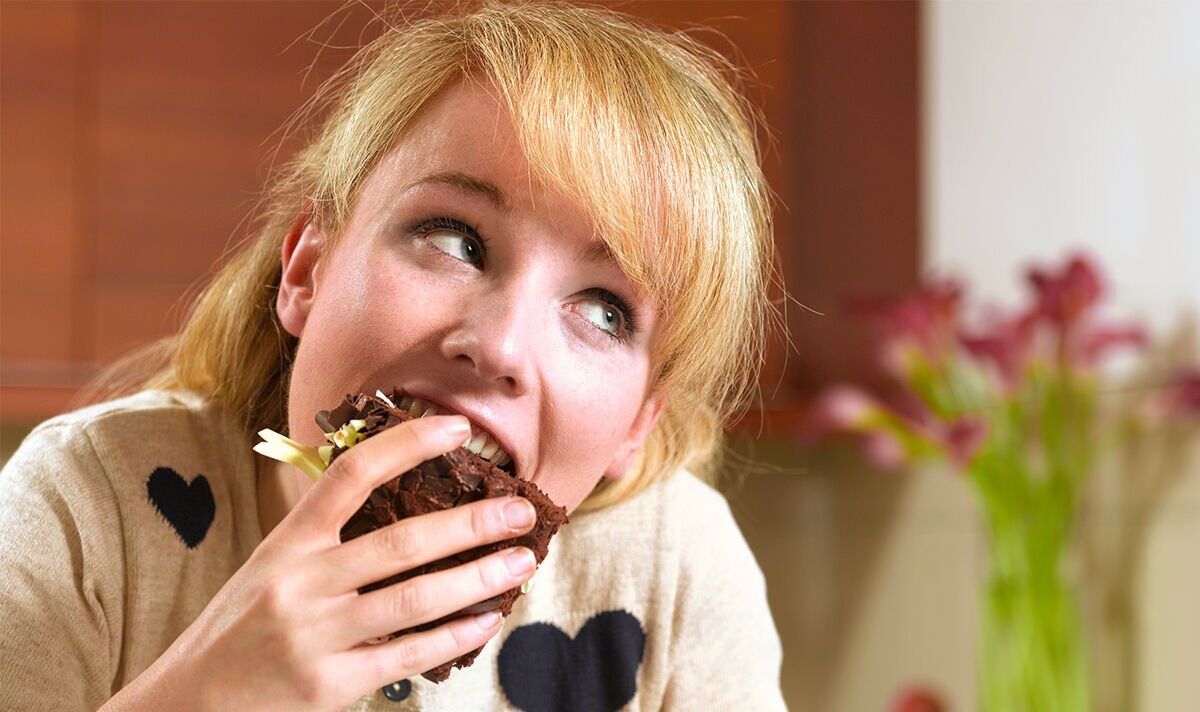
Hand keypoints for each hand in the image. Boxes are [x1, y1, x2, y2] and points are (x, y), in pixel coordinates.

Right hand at [108, 414, 536, 710]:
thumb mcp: (270, 569)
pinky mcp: (329, 685)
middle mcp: (300, 582)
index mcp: (287, 542)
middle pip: (402, 540)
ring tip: (521, 562)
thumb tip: (409, 510)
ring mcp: (314, 635)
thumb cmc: (240, 629)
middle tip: (521, 511)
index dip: (407, 445)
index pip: (350, 474)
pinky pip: (408, 655)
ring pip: (416, 598)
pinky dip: (454, 636)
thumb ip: (326, 540)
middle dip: (471, 522)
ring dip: (479, 578)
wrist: (188, 705)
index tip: (458, 429)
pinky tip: (488, 619)